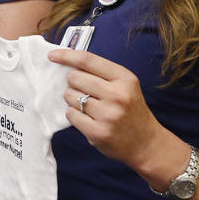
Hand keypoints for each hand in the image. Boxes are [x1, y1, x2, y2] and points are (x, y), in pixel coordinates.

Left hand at [47, 49, 163, 166]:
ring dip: (73, 99)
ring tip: (88, 106)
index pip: (88, 60)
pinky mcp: (98, 132)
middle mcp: (118, 95)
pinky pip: (71, 114)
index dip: (67, 55)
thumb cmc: (130, 110)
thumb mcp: (125, 86)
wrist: (146, 143)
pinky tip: (87, 118)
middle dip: (73, 83)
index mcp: (125, 78)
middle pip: (75, 78)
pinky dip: (74, 114)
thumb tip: (68, 64)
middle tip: (85, 92)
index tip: (52, 55)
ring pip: (70, 96)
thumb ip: (101, 74)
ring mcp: (108, 115)